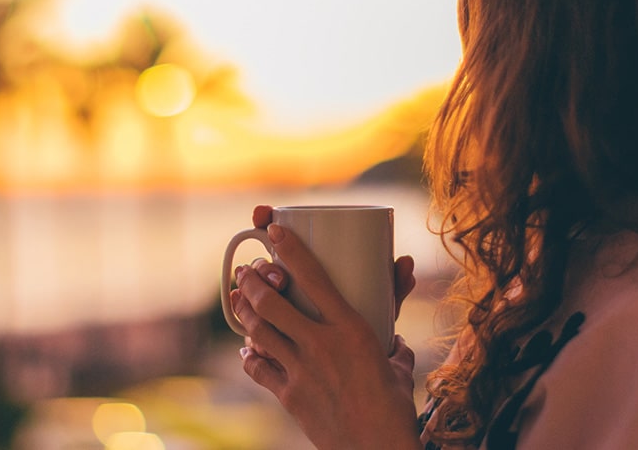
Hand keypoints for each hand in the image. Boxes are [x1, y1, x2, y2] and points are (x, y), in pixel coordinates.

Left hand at [229, 205, 421, 449]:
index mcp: (352, 328)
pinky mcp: (289, 395)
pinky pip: (259, 368)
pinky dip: (250, 355)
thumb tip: (395, 341)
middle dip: (252, 281)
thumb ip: (393, 347)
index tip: (274, 229)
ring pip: (259, 331)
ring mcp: (301, 369)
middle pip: (273, 302)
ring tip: (237, 297)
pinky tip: (246, 349)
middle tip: (246, 270)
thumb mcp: (400, 367)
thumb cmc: (395, 409)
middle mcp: (321, 343)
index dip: (290, 248)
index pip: (314, 276)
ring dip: (244, 311)